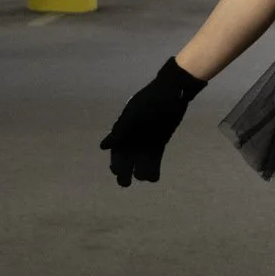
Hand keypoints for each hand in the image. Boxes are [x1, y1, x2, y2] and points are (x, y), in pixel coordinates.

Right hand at [100, 57, 207, 185]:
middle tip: (126, 181)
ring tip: (144, 176)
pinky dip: (153, 169)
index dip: (115, 164)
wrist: (170, 94)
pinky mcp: (159, 144)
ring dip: (140, 172)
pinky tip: (154, 177)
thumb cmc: (149, 102)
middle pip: (126, 161)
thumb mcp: (132, 116)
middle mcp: (133, 140)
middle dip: (124, 173)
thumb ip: (120, 131)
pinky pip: (154, 161)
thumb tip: (103, 146)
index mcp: (123, 132)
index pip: (116, 153)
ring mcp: (146, 143)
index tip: (116, 171)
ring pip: (140, 164)